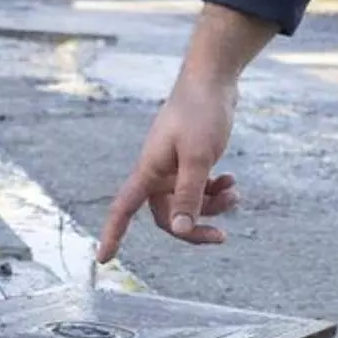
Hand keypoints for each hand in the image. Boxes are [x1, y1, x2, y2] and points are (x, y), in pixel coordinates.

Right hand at [96, 74, 240, 262]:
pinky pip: (199, 190)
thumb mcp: (198, 158)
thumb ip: (188, 195)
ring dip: (213, 206)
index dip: (112, 234)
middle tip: (222, 237)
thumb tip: (179, 231)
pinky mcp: (189, 161)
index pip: (123, 209)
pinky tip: (230, 181)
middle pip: (168, 217)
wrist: (212, 79)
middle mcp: (157, 173)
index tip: (103, 259)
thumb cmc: (200, 113)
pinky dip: (215, 190)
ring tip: (234, 192)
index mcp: (149, 171)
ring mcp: (173, 168)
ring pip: (188, 204)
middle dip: (194, 227)